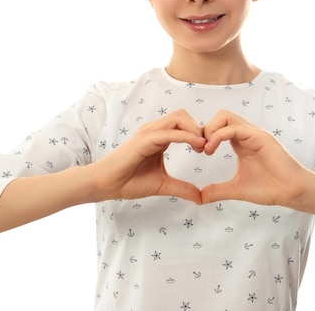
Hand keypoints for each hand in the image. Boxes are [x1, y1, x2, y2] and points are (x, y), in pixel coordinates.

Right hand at [92, 109, 206, 203]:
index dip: (198, 133)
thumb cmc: (129, 182)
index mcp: (158, 137)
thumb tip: (200, 198)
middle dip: (198, 128)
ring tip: (202, 147)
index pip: (183, 124)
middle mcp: (154, 130)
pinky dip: (186, 136)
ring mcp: (148, 133)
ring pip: (178, 118)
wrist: (106, 185)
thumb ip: (182, 188)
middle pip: (182, 115)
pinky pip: (169, 132)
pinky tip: (197, 146)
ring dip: (194, 129)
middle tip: (207, 148)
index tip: (207, 150)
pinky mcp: (144, 140)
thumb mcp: (163, 185)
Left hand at [200, 110, 311, 206]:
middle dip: (204, 129)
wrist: (293, 192)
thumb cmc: (270, 188)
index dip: (204, 136)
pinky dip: (218, 135)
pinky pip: (234, 128)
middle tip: (199, 149)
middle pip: (220, 116)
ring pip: (225, 116)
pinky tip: (211, 150)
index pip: (218, 126)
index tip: (199, 153)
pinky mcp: (260, 137)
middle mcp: (246, 134)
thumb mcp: (236, 189)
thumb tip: (200, 197)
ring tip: (206, 149)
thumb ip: (217, 190)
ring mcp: (254, 133)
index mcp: (241, 142)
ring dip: (210, 129)